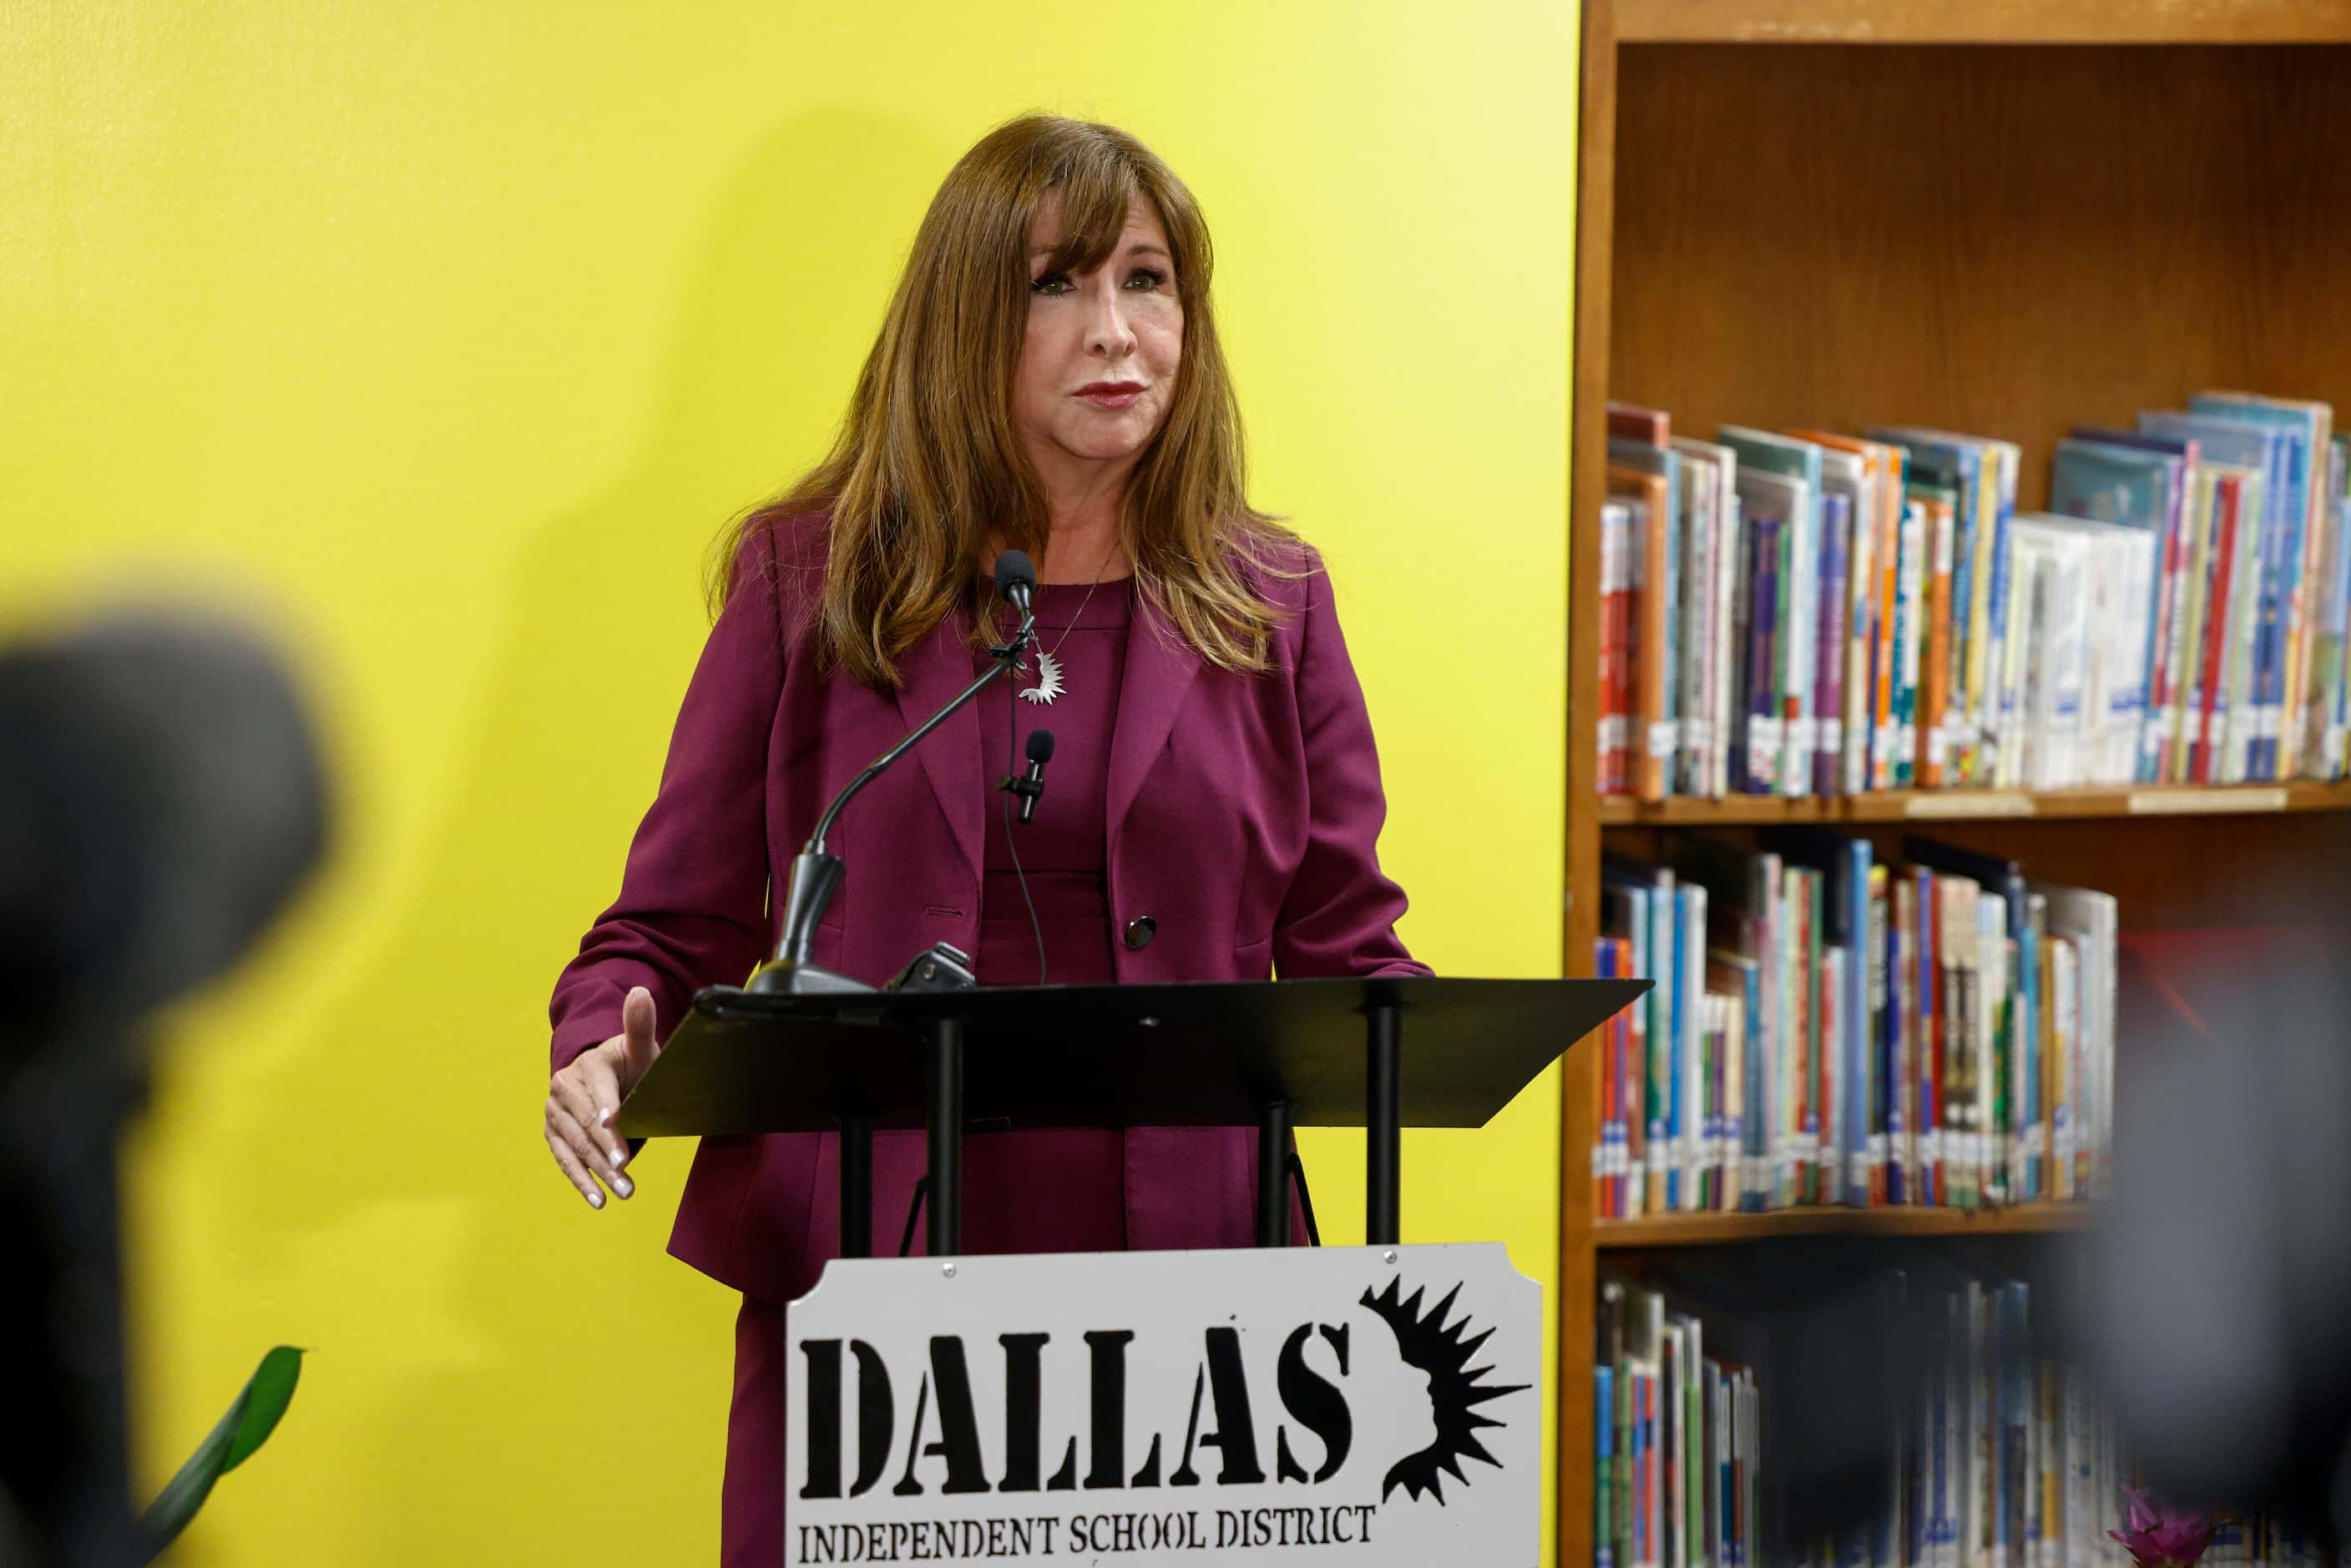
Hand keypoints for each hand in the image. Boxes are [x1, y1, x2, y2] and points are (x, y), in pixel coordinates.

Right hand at [544, 985, 662, 1209]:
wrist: (606, 1073)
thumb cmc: (631, 1062)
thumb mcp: (640, 1047)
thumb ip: (639, 1025)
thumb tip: (641, 992)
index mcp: (588, 1065)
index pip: (599, 1091)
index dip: (607, 1112)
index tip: (616, 1133)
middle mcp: (564, 1087)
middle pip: (586, 1125)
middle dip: (607, 1154)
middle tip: (628, 1180)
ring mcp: (554, 1111)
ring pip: (575, 1146)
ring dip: (596, 1173)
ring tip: (621, 1194)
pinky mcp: (552, 1132)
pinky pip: (564, 1159)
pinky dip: (580, 1180)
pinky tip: (597, 1200)